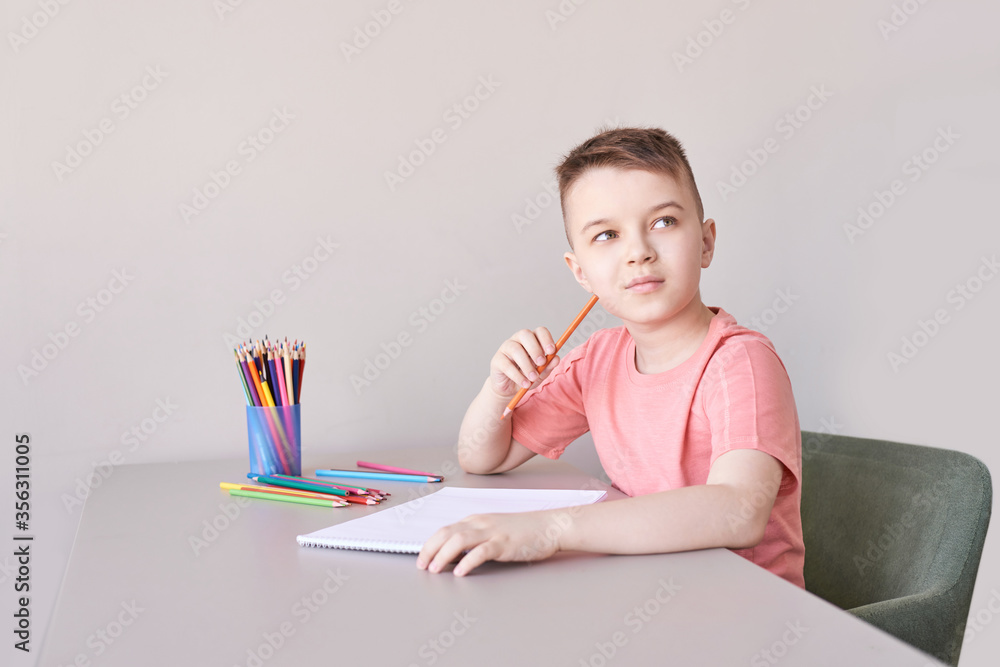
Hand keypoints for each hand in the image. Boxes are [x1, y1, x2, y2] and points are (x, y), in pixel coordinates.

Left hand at [416, 510, 565, 575]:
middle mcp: (480, 523)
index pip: (445, 529)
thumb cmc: (524, 530)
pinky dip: (467, 562)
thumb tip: (454, 556)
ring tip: (435, 570)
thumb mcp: (494, 530)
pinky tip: (460, 572)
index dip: (430, 544)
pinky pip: (481, 551)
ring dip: (443, 555)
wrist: (550, 526)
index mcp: (476, 520)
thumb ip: (475, 539)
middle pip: (446, 533)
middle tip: (422, 566)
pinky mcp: (504, 543)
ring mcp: (492, 532)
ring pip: (459, 540)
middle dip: (430, 549)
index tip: (422, 558)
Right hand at [488, 328, 560, 399]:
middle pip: (526, 334)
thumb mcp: (541, 373)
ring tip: (533, 378)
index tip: (551, 351)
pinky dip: (517, 376)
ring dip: (527, 365)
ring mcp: (506, 348)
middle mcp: (518, 340)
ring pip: (516, 349)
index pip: (540, 331)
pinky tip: (524, 384)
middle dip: (535, 349)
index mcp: (532, 340)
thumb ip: (548, 366)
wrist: (510, 388)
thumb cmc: (527, 376)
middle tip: (541, 363)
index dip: (546, 339)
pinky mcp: (497, 360)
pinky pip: (507, 365)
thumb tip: (556, 358)